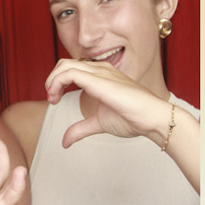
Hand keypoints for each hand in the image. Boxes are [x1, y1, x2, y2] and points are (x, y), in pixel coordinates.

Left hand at [45, 57, 169, 145]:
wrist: (153, 119)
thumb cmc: (133, 118)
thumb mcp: (99, 123)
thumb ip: (81, 129)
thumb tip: (65, 141)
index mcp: (101, 76)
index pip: (72, 69)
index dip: (57, 81)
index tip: (54, 99)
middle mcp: (100, 70)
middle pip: (65, 63)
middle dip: (52, 79)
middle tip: (51, 98)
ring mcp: (100, 73)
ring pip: (65, 65)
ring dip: (52, 80)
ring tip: (52, 97)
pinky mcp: (99, 80)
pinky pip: (71, 73)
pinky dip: (57, 82)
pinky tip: (56, 96)